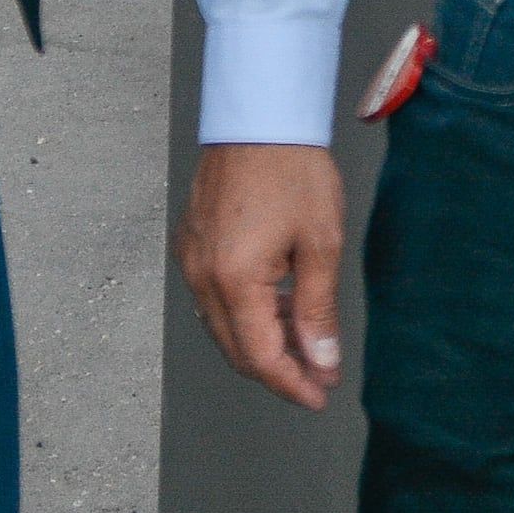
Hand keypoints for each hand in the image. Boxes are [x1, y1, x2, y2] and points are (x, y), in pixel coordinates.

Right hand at [181, 142, 348, 411]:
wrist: (259, 117)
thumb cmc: (291, 170)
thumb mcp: (319, 244)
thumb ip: (317, 311)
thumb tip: (322, 360)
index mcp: (233, 279)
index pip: (260, 357)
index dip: (292, 384)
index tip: (320, 395)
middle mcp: (201, 276)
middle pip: (236, 350)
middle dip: (278, 371)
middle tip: (318, 377)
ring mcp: (191, 260)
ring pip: (223, 327)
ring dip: (261, 343)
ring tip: (304, 344)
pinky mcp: (192, 245)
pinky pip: (214, 299)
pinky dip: (245, 315)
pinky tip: (277, 308)